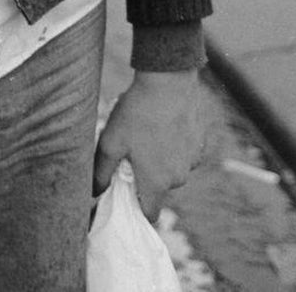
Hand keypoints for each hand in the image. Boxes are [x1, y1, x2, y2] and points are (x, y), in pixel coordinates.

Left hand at [93, 69, 203, 220]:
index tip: (127, 192)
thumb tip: (94, 193)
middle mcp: (179, 177)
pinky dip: (175, 143)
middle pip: (160, 188)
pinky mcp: (200, 142)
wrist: (168, 81)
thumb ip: (101, 172)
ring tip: (148, 131)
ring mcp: (193, 159)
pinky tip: (163, 122)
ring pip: (173, 168)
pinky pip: (185, 151)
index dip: (137, 208)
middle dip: (147, 175)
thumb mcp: (110, 142)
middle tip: (133, 150)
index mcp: (157, 183)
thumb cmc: (137, 113)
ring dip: (162, 158)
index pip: (150, 214)